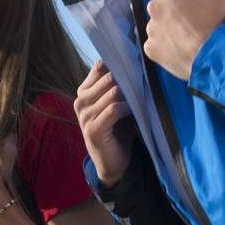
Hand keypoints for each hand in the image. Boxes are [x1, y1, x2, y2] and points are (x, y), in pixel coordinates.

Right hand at [74, 61, 134, 186]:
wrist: (111, 161)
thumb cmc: (117, 129)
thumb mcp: (116, 104)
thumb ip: (118, 86)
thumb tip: (136, 63)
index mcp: (84, 92)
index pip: (100, 67)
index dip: (119, 65)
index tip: (136, 68)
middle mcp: (80, 101)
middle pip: (108, 78)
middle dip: (128, 80)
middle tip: (143, 85)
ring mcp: (84, 116)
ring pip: (112, 92)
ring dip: (130, 95)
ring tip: (140, 100)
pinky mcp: (93, 130)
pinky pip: (113, 110)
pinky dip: (127, 108)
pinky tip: (134, 111)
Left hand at [145, 0, 224, 78]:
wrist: (220, 53)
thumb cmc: (223, 17)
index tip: (201, 2)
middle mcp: (155, 5)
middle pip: (167, 5)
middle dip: (180, 11)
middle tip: (200, 19)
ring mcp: (152, 29)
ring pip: (162, 24)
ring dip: (174, 28)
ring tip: (194, 35)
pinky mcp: (152, 49)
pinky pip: (158, 45)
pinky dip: (169, 46)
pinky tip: (185, 47)